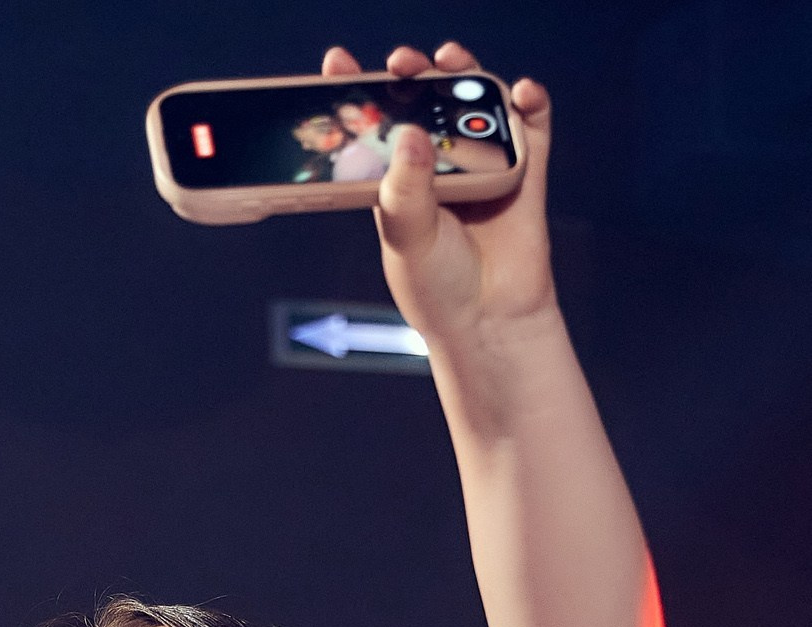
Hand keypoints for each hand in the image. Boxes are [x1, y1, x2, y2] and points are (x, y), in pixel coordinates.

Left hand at [321, 40, 555, 345]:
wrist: (488, 322)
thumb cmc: (437, 288)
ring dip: (466, 73)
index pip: (375, 126)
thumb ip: (406, 189)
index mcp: (399, 179)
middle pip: (427, 100)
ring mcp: (483, 163)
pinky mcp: (524, 171)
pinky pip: (531, 126)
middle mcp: (440, 164)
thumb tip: (413, 134)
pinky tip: (521, 92)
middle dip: (414, 74)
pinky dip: (530, 101)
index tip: (338, 64)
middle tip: (404, 64)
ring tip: (451, 61)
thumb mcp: (406, 239)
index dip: (359, 91)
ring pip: (476, 101)